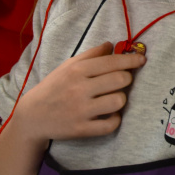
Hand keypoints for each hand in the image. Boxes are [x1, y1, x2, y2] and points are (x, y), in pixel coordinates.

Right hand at [16, 42, 145, 143]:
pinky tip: (110, 114)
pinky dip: (115, 119)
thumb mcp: (68, 65)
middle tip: (123, 80)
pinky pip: (111, 125)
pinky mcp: (83, 129)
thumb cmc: (54, 86)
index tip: (141, 60)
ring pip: (118, 102)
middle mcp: (80, 88)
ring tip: (114, 97)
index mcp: (77, 70)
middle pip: (120, 80)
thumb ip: (91, 55)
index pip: (112, 62)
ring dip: (121, 99)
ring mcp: (82, 110)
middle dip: (127, 78)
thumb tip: (111, 45)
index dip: (131, 60)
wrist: (33, 115)